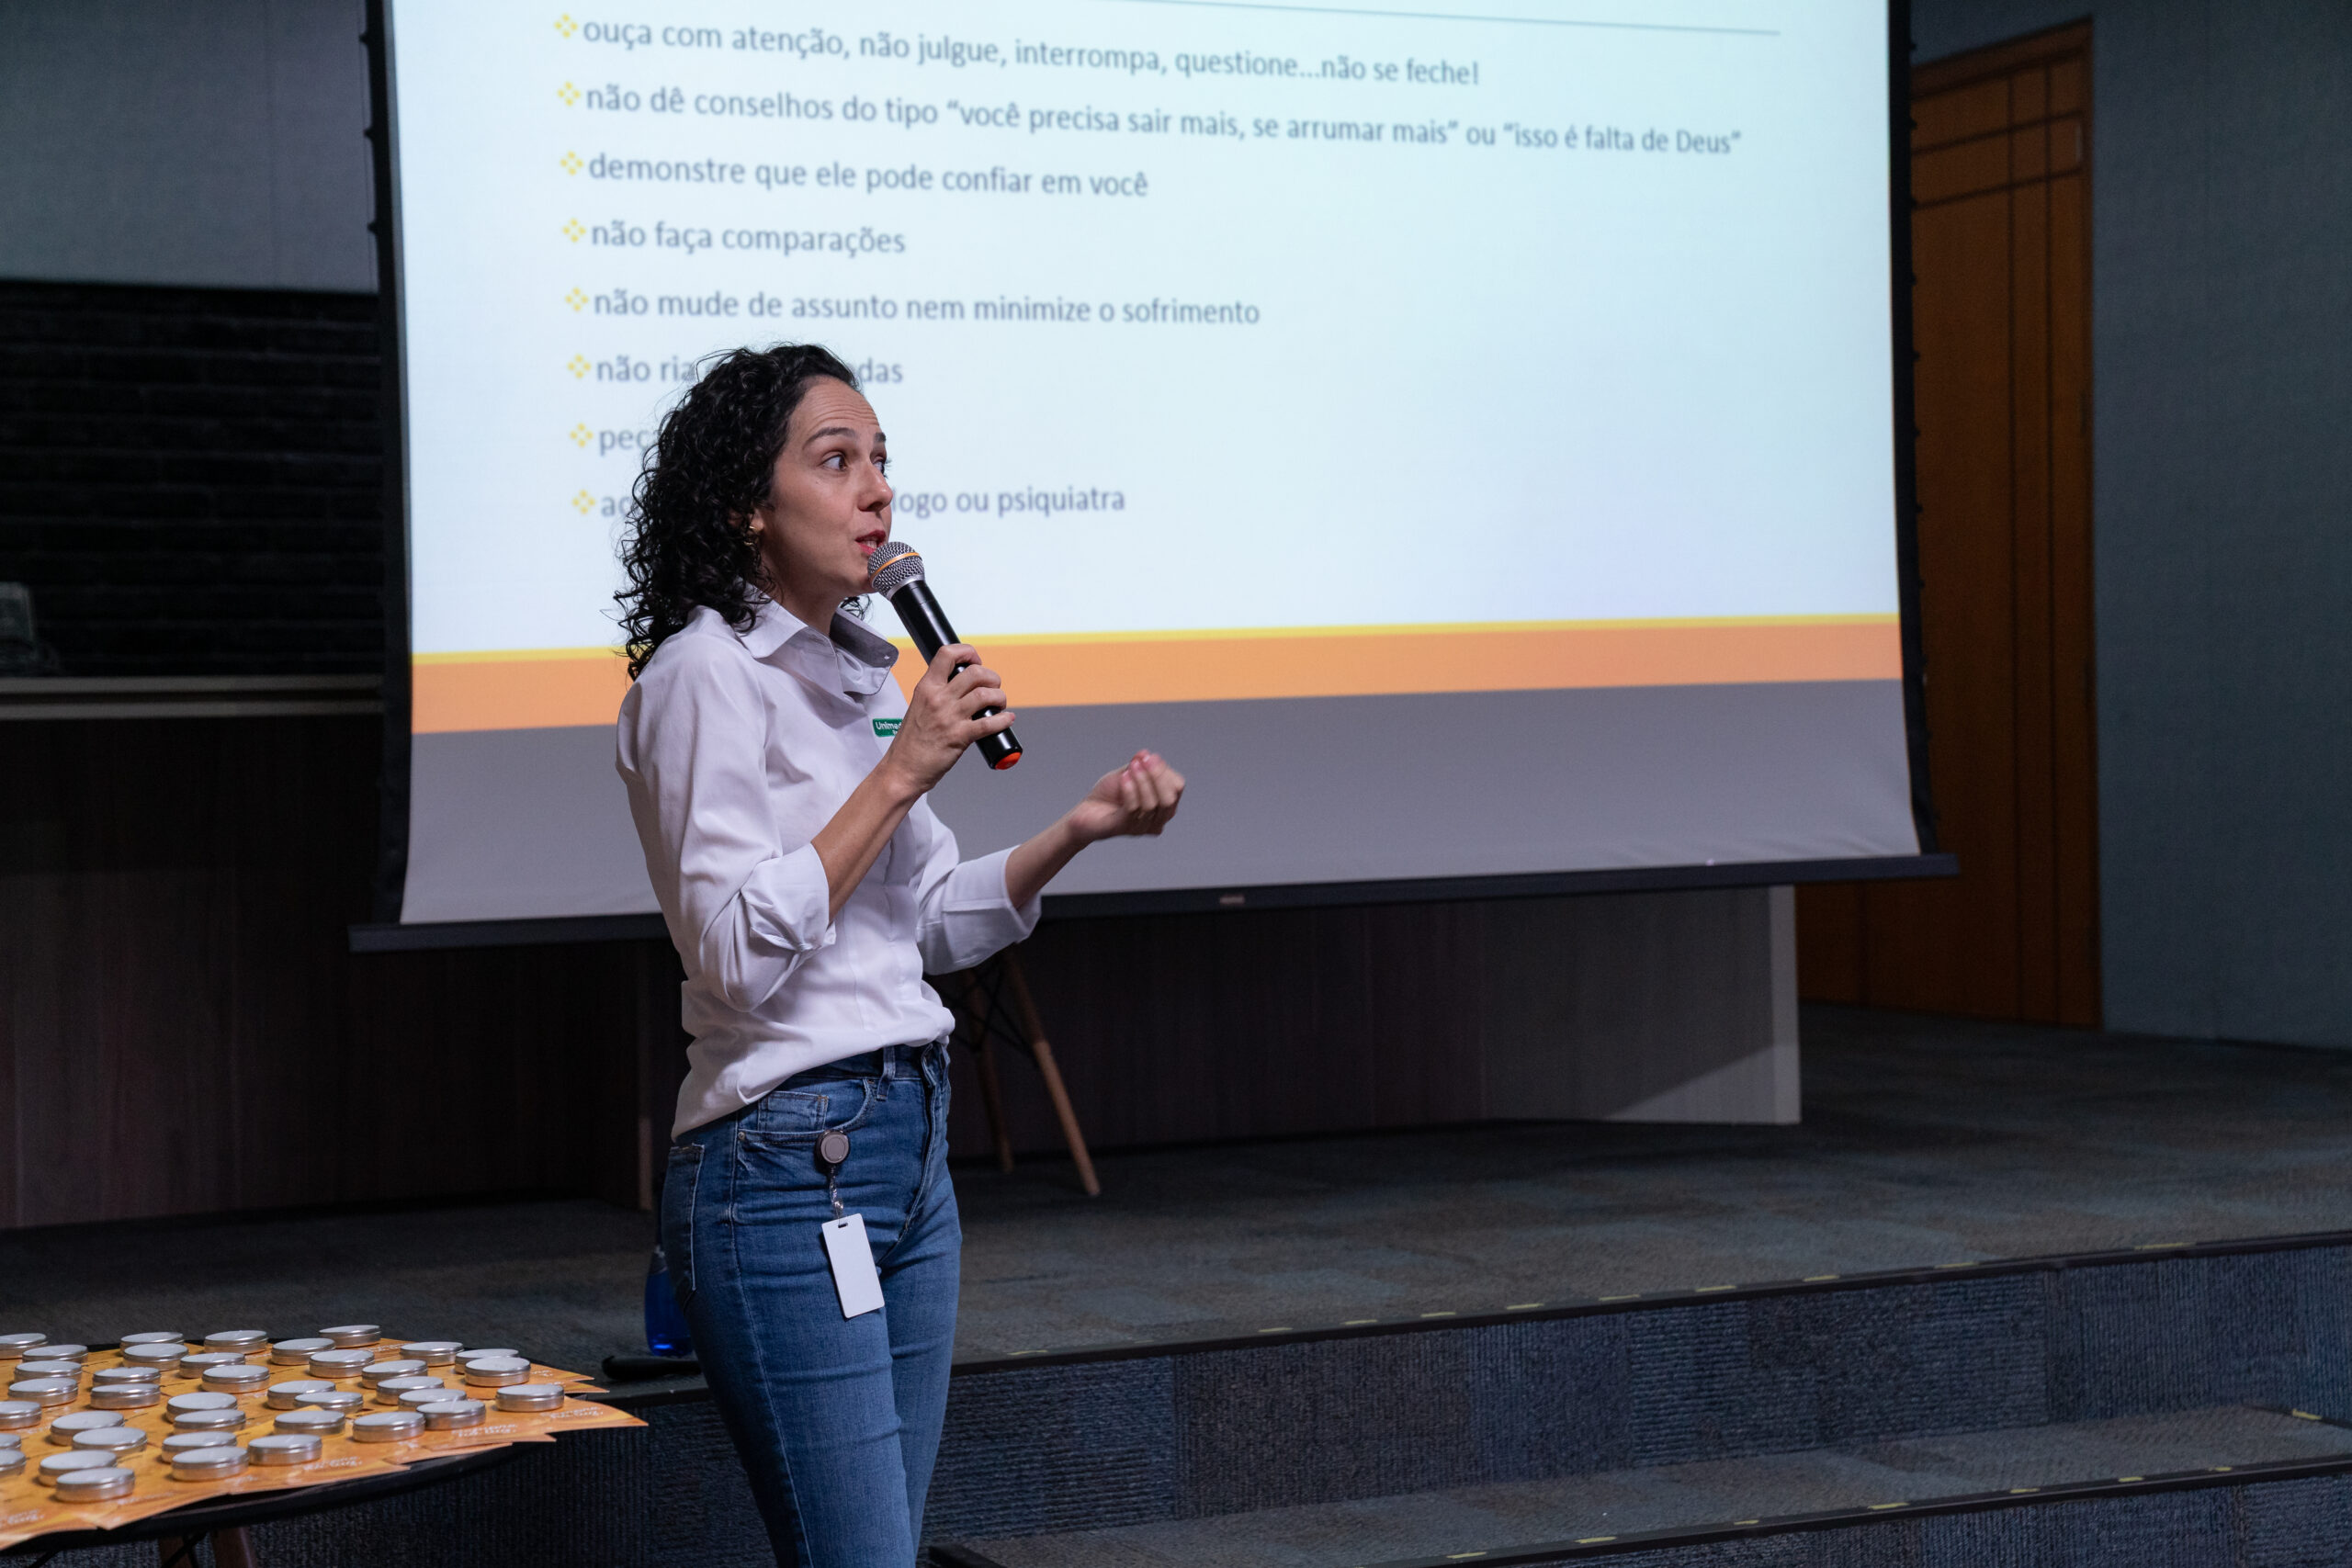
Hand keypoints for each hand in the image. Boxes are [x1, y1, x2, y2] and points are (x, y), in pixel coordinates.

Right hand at [880, 643, 1013, 797]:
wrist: (902, 769)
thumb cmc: (911, 742)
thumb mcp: (918, 707)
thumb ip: (938, 694)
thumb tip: (963, 687)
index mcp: (926, 688)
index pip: (947, 654)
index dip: (968, 652)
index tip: (976, 660)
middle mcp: (938, 699)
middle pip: (975, 673)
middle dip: (992, 677)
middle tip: (993, 687)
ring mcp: (949, 717)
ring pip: (986, 695)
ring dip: (1000, 698)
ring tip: (999, 704)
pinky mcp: (959, 737)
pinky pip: (990, 723)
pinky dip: (1004, 720)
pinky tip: (1006, 720)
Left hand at [1066, 751, 1184, 843]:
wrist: (1084, 812)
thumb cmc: (1108, 795)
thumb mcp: (1127, 774)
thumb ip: (1138, 765)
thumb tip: (1146, 754)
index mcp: (1163, 806)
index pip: (1176, 787)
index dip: (1164, 771)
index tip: (1149, 757)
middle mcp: (1157, 820)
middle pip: (1169, 800)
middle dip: (1158, 776)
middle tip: (1144, 760)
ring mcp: (1141, 828)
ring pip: (1151, 805)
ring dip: (1141, 781)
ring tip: (1131, 766)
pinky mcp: (1122, 829)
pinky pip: (1133, 810)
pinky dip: (1130, 791)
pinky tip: (1124, 777)